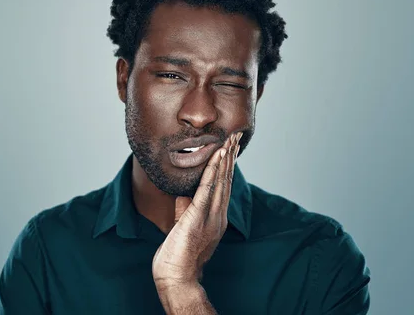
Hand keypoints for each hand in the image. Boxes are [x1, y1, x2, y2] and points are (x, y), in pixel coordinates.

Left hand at [152, 131, 241, 289]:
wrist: (177, 276)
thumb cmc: (178, 254)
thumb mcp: (184, 224)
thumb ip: (186, 206)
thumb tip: (183, 188)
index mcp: (216, 216)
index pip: (225, 185)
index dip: (229, 164)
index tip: (231, 146)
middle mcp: (218, 215)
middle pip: (227, 180)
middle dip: (231, 156)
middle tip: (236, 136)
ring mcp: (210, 217)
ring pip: (221, 182)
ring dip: (225, 159)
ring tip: (229, 141)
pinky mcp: (198, 218)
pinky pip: (206, 191)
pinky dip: (212, 173)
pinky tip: (216, 159)